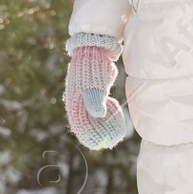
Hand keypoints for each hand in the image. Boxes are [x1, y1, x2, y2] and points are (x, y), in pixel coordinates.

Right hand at [64, 34, 128, 149]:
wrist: (94, 49)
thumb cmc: (92, 68)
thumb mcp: (94, 86)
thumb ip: (95, 101)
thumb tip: (99, 114)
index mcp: (74, 104)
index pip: (80, 127)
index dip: (90, 137)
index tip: (102, 143)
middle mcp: (80, 103)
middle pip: (90, 124)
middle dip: (102, 132)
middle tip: (115, 136)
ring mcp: (88, 98)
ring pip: (97, 117)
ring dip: (106, 123)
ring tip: (118, 127)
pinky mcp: (96, 93)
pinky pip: (102, 107)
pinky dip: (108, 111)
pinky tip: (115, 106)